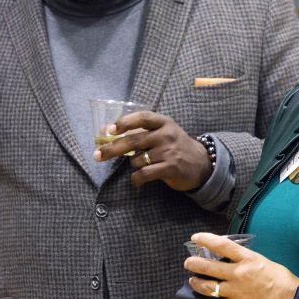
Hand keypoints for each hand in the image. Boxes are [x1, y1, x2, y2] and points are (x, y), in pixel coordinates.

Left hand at [92, 111, 212, 190]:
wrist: (201, 164)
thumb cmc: (175, 147)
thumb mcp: (164, 133)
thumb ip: (142, 132)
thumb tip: (109, 134)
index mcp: (163, 122)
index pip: (142, 118)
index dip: (124, 123)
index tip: (108, 130)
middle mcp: (167, 134)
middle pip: (134, 140)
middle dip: (112, 148)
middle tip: (97, 155)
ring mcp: (169, 151)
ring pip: (137, 160)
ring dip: (133, 165)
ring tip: (141, 166)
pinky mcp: (171, 167)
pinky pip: (144, 173)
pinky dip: (136, 179)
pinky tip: (137, 181)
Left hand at [184, 232, 298, 298]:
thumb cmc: (280, 277)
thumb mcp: (261, 260)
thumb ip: (243, 259)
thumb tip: (228, 257)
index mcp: (246, 259)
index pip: (221, 245)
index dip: (206, 239)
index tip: (195, 238)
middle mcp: (238, 274)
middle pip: (208, 267)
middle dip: (193, 263)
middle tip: (188, 262)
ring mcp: (236, 291)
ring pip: (208, 287)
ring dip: (196, 283)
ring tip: (192, 280)